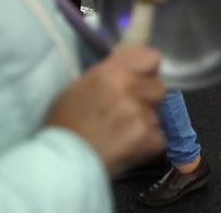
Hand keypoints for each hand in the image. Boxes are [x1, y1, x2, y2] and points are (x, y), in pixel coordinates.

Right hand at [44, 47, 165, 177]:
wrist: (62, 162)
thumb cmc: (65, 124)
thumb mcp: (80, 87)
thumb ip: (109, 74)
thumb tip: (131, 70)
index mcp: (110, 72)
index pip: (151, 58)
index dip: (148, 71)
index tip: (142, 80)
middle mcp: (128, 88)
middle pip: (159, 89)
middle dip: (148, 100)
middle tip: (129, 113)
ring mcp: (139, 114)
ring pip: (157, 115)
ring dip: (145, 124)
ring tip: (122, 135)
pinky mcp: (147, 139)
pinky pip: (158, 138)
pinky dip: (147, 145)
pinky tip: (128, 148)